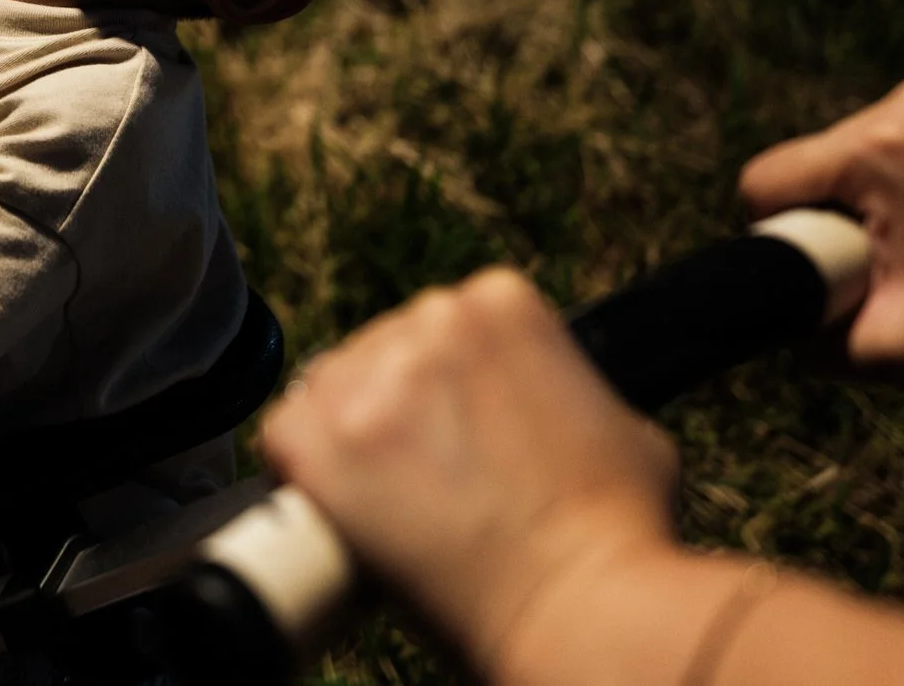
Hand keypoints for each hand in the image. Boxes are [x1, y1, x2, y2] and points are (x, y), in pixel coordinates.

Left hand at [260, 269, 681, 682]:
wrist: (577, 601)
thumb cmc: (615, 528)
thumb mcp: (622, 421)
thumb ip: (564, 387)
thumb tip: (543, 403)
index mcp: (502, 302)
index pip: (445, 327)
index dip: (448, 385)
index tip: (453, 430)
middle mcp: (430, 320)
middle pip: (385, 350)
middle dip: (399, 406)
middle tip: (424, 474)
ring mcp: (369, 377)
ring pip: (331, 388)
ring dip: (348, 434)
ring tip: (386, 498)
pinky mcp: (318, 437)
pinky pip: (281, 435)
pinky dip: (297, 470)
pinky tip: (330, 505)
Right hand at [739, 65, 903, 380]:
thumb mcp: (886, 351)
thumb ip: (803, 333)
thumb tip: (765, 305)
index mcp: (878, 149)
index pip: (769, 180)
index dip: (785, 234)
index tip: (841, 266)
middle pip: (825, 156)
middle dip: (847, 208)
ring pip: (874, 137)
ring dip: (892, 181)